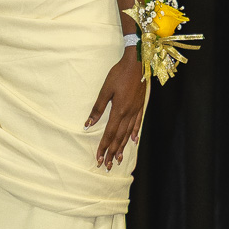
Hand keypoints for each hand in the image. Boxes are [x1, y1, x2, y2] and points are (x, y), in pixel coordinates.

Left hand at [85, 49, 144, 169]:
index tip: (98, 158)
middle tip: (107, 165)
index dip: (103, 147)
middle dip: (112, 152)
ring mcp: (136, 110)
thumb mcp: (105, 90)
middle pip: (119, 137)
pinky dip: (134, 133)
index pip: (109, 134)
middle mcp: (129, 114)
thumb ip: (97, 108)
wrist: (137, 62)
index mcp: (119, 110)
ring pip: (128, 133)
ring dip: (122, 147)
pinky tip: (133, 141)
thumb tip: (88, 124)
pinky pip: (137, 123)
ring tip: (118, 159)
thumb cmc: (119, 74)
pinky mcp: (140, 106)